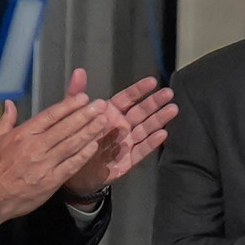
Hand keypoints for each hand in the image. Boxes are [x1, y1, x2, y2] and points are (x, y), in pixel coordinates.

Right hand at [0, 94, 109, 224]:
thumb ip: (5, 121)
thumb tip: (9, 104)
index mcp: (23, 134)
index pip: (51, 115)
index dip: (69, 105)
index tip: (83, 98)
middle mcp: (36, 146)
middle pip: (66, 127)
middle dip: (85, 115)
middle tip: (101, 105)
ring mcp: (45, 163)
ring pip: (72, 144)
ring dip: (90, 132)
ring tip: (103, 122)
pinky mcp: (51, 180)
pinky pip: (71, 165)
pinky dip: (84, 155)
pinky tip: (95, 146)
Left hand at [62, 69, 178, 196]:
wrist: (72, 174)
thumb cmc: (74, 142)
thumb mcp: (71, 116)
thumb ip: (76, 95)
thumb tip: (79, 71)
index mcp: (110, 114)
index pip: (127, 98)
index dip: (139, 90)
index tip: (152, 82)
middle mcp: (121, 126)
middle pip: (141, 112)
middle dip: (155, 102)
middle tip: (169, 93)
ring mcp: (127, 143)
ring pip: (146, 129)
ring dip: (159, 119)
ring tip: (172, 109)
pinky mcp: (128, 161)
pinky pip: (141, 150)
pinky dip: (151, 143)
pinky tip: (162, 134)